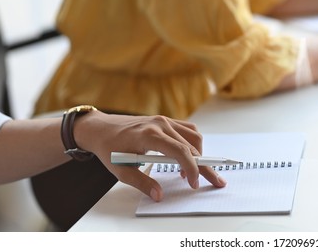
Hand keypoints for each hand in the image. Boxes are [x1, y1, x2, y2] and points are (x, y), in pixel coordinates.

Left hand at [73, 110, 226, 201]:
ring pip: (194, 137)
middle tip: (216, 181)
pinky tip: (187, 158)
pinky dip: (193, 145)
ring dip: (199, 155)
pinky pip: (188, 131)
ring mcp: (165, 120)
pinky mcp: (166, 121)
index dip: (191, 168)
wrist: (101, 128)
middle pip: (192, 147)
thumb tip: (159, 195)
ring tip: (191, 173)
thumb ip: (142, 183)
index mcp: (150, 135)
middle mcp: (161, 125)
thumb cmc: (109, 148)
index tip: (194, 183)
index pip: (180, 152)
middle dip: (205, 166)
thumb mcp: (121, 170)